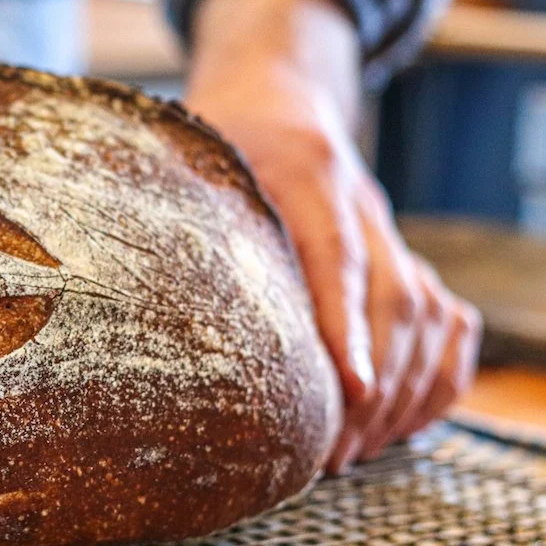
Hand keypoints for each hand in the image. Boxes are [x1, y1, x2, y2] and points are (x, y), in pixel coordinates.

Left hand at [184, 0, 481, 471]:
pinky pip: (447, 316)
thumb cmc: (218, 131)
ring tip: (354, 452)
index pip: (338, 255)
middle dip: (373, 386)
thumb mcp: (186, 153)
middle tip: (332, 454)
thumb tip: (98, 273)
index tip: (350, 391)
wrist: (277, 91)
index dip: (347, 325)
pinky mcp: (399, 248)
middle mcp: (358, 199)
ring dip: (402, 390)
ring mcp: (387, 224)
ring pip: (428, 311)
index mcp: (303, 170)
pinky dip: (438, 371)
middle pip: (395, 297)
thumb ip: (163, 206)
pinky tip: (404, 420)